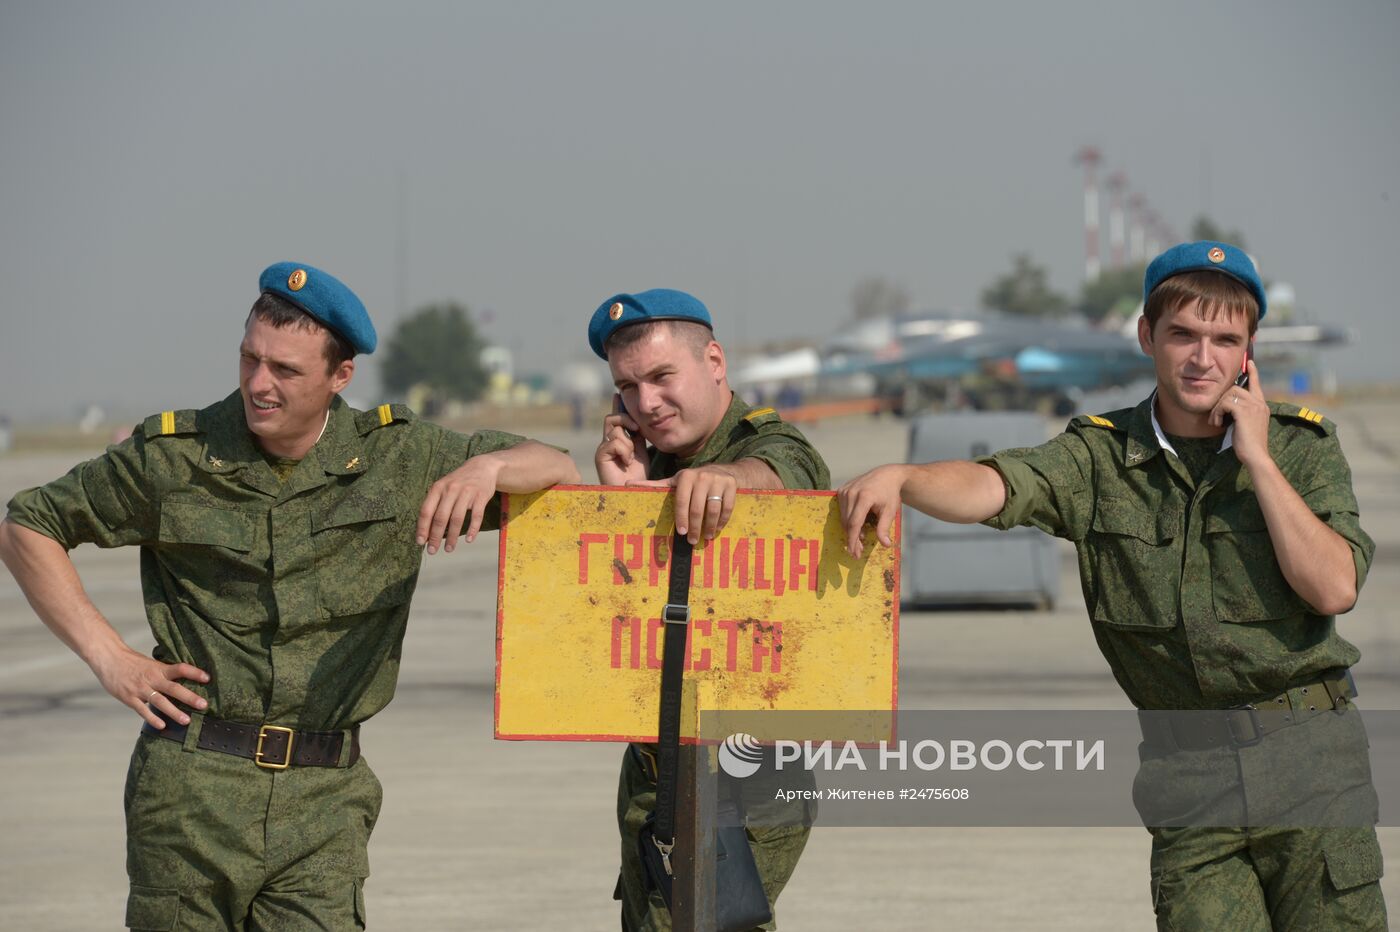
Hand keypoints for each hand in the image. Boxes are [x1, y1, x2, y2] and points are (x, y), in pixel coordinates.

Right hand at [89, 641, 208, 729]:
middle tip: (204, 705)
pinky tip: (162, 725)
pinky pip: (142, 710)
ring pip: (160, 702)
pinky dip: (153, 718)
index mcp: (159, 668)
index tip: (208, 678)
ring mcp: (140, 689)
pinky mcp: (129, 698)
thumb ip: (164, 673)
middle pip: (174, 688)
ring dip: (174, 712)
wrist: (109, 658)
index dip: (194, 673)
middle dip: (190, 698)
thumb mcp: (151, 664)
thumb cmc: (132, 662)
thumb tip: (181, 680)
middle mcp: (152, 678)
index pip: (180, 669)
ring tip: (187, 720)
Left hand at [417, 454, 503, 552]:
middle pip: (441, 517)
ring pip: (457, 519)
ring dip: (453, 537)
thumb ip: (435, 504)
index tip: (420, 542)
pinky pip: (476, 516)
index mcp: (437, 488)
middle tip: (433, 550)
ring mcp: (466, 493)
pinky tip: (469, 539)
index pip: (426, 510)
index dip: (423, 528)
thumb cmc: (459, 482)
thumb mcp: (443, 487)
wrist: (482, 467)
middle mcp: (451, 489)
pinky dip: (472, 529)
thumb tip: (427, 529)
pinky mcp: (481, 497)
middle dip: (436, 536)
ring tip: (449, 548)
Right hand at [595, 409, 648, 485]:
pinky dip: (625, 452)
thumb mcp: (641, 451)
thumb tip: (638, 421)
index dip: (617, 407)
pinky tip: (626, 463)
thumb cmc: (637, 475)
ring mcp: (602, 449)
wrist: (632, 492)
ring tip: (630, 458)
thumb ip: (637, 436)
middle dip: (626, 420)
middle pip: (612, 418)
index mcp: (617, 441)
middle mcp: (607, 443)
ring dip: (628, 444)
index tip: (617, 394)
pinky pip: (614, 443)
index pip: (615, 419)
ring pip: (615, 431)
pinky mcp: (600, 456)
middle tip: (637, 430)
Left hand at [629, 465, 738, 544]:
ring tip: (706, 537)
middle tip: (693, 541)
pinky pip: (727, 507)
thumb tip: (626, 486)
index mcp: (685, 476)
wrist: (723, 471)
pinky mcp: (732, 485)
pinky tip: (717, 528)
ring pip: (713, 509)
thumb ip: (654, 486)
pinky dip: (722, 521)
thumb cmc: (694, 481)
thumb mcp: (675, 482)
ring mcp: (718, 480)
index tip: (682, 533)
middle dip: (695, 528)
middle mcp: (702, 476)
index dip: (681, 519)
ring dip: (709, 527)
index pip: (681, 502)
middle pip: (697, 509)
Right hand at [837, 464, 908, 558]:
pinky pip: (841, 510)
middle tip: (858, 551)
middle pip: (847, 522)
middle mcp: (851, 493)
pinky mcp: (841, 490)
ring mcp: (845, 490)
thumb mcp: (890, 511)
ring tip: (861, 538)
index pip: (854, 523)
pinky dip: (848, 520)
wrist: (887, 475)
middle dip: (852, 539)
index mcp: (864, 497)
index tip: (854, 553)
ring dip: (850, 530)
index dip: (853, 540)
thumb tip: (885, 545)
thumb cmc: (890, 494)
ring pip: (843, 518)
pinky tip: (858, 526)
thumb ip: (884, 528)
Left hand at [1210, 360, 1269, 467]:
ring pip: (1228, 394)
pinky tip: (1216, 423)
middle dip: (1221, 399)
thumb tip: (1228, 407)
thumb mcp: (1246, 424)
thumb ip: (1242, 413)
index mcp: (1261, 406)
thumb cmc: (1249, 444)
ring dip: (1217, 407)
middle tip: (1215, 416)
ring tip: (1215, 421)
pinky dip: (1217, 412)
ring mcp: (1253, 406)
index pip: (1256, 384)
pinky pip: (1225, 403)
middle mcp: (1259, 403)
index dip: (1253, 373)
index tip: (1249, 362)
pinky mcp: (1244, 411)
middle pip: (1235, 388)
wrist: (1256, 455)